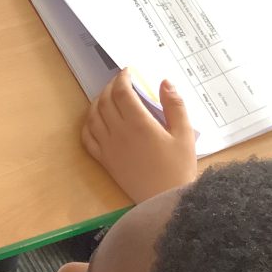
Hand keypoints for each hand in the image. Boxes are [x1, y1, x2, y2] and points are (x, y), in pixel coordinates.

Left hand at [81, 69, 197, 202]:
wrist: (164, 200)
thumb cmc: (179, 167)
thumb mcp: (185, 134)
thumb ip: (175, 106)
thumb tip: (164, 82)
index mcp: (139, 124)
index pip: (122, 93)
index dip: (122, 78)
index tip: (128, 71)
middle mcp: (118, 133)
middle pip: (105, 101)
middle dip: (110, 87)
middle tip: (119, 82)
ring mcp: (107, 147)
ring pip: (93, 117)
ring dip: (97, 102)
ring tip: (107, 96)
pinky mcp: (103, 160)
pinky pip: (87, 138)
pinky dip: (88, 124)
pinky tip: (94, 119)